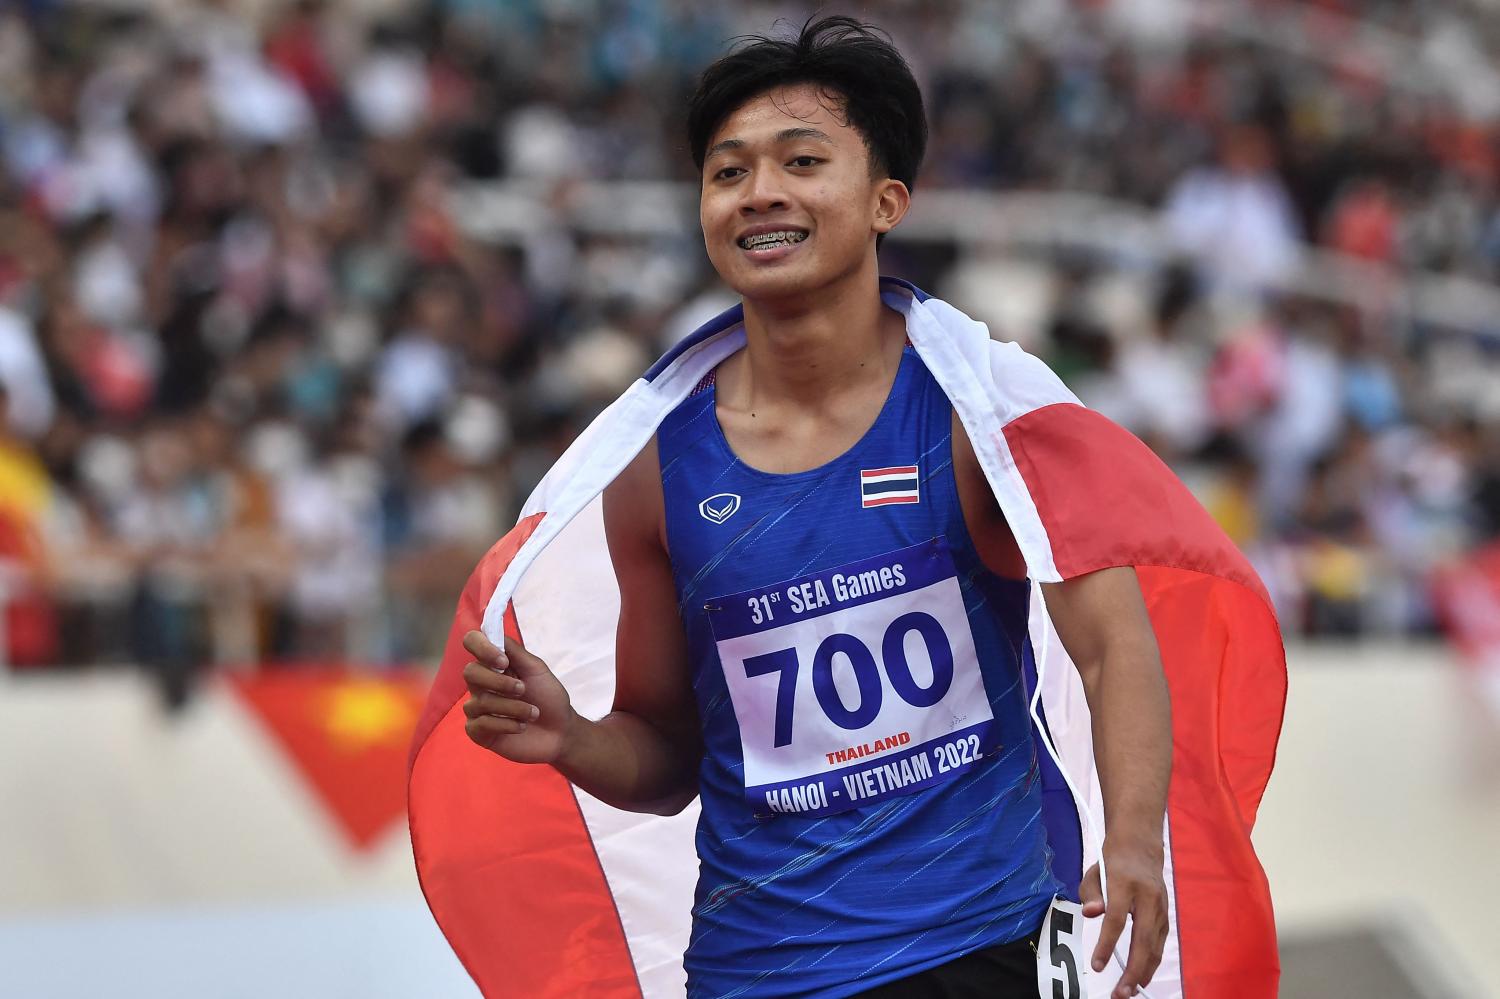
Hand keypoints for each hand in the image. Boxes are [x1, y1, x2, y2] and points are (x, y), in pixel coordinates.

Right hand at [460, 631, 574, 764]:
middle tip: (523, 689)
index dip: (482, 647)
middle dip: (499, 681)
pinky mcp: (478, 732)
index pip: (472, 642)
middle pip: (470, 672)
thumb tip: (494, 632)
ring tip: (532, 713)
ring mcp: (477, 708)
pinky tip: (521, 726)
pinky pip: (481, 724)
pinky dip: (506, 724)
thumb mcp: (536, 670)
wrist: (560, 731)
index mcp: (494, 664)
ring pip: (480, 701)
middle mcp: (481, 684)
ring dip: (513, 707)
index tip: (503, 660)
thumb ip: (515, 652)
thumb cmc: (548, 698)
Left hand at [1079, 840, 1168, 998]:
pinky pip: (1159, 944)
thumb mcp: (1093, 872)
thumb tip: (1090, 914)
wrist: (1140, 847)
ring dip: (1143, 972)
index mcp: (1125, 883)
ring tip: (1128, 991)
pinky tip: (1140, 977)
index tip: (1097, 966)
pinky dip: (1151, 963)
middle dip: (1133, 970)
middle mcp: (1148, 897)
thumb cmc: (1112, 863)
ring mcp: (1161, 907)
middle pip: (1142, 939)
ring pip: (1155, 946)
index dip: (1107, 944)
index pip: (1116, 919)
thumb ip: (1089, 894)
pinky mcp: (1166, 915)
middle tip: (1120, 992)